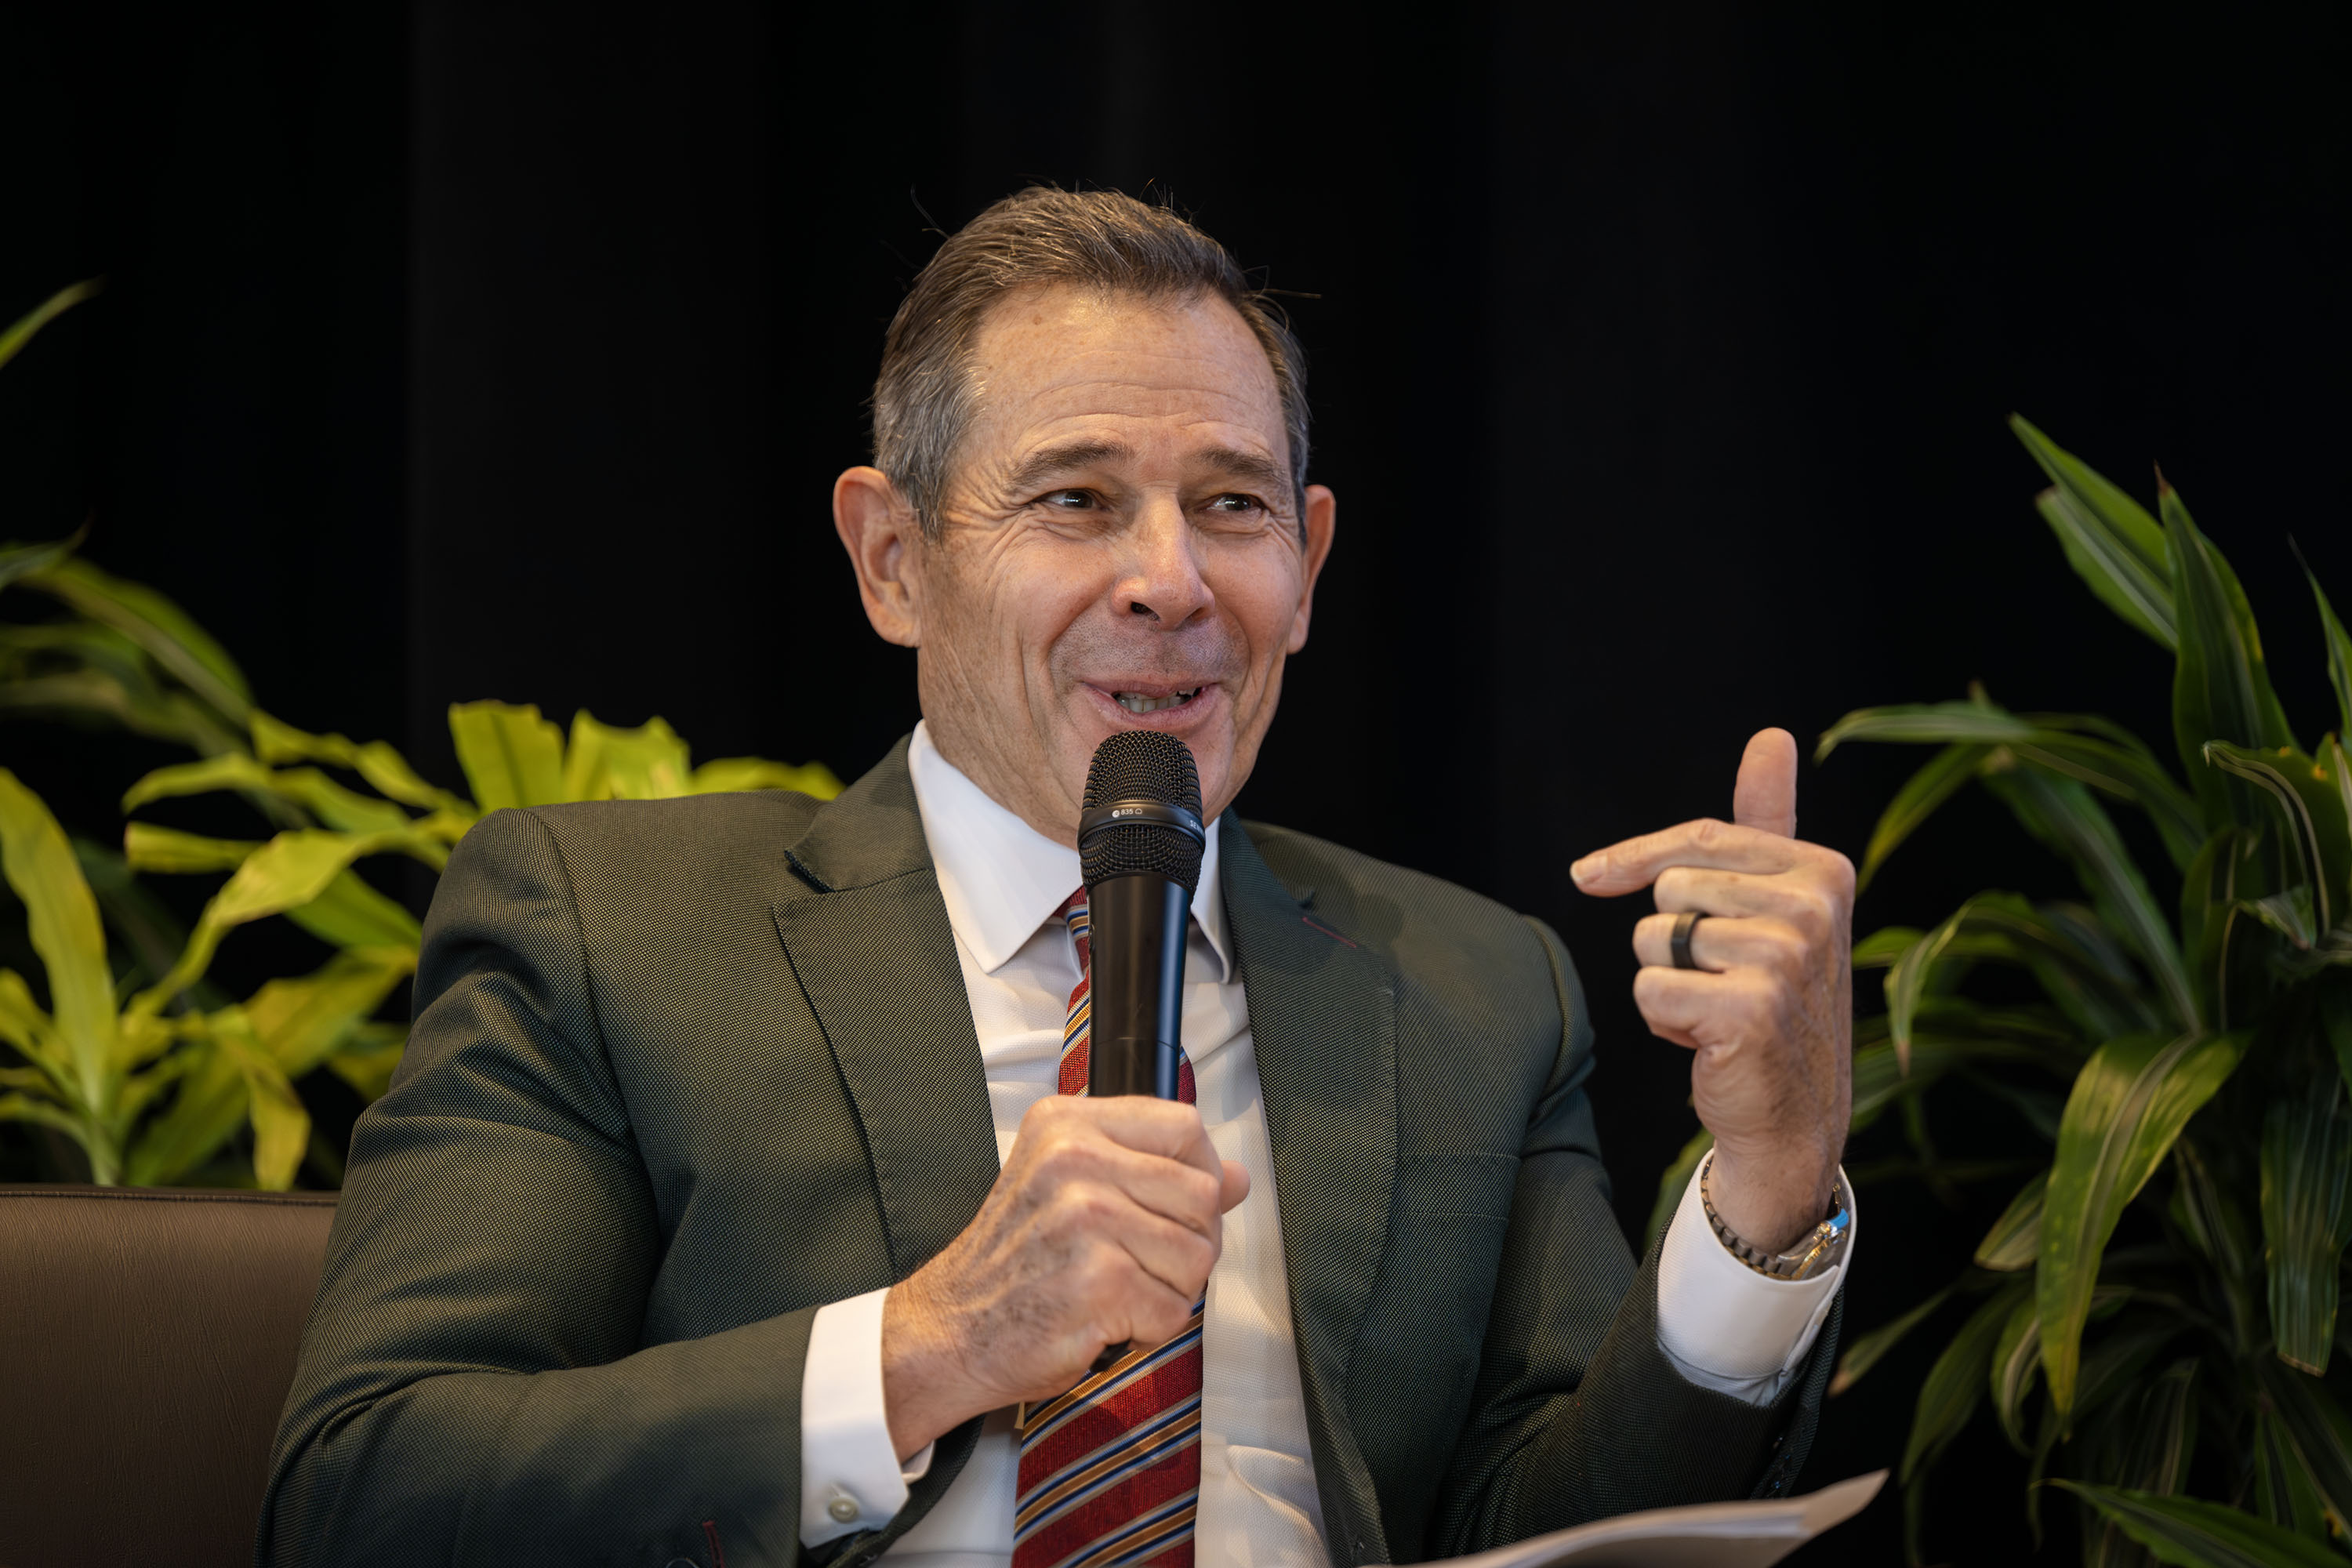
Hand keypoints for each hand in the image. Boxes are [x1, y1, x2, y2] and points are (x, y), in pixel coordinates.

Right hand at [878, 1094, 1249, 1459]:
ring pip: (1198, 1257)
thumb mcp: (1070, 1187)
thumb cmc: (1013, 1262)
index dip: (1200, 1172)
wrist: (949, 1330)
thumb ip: (1153, 1171)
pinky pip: (1175, 1311)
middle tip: (1139, 1263)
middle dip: (1189, 1241)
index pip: (1185, 1128)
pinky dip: (1149, 1330)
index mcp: (1067, 1124)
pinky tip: (1104, 1320)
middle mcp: (1074, 1160)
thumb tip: (1238, 1176)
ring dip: (1170, 1291)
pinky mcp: (1098, 1282)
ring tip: (1117, 1292)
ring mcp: (1087, 1219)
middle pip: (1203, 1194)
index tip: (1176, 1206)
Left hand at [1570, 729, 1852, 1253]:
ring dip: (1669, 980)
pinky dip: (1664, 1021)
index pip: (1696, 839)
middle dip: (1673, 940)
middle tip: (1722, 981)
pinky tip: (1711, 1041)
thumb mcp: (1775, 905)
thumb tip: (1771, 734)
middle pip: (1669, 888)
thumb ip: (1766, 820)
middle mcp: (1814, 907)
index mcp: (1823, 870)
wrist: (1792, 1117)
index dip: (1631, 860)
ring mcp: (1787, 957)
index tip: (1587, 875)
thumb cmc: (1772, 1001)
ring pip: (1653, 937)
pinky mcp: (1751, 1008)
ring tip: (1719, 1008)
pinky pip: (1650, 988)